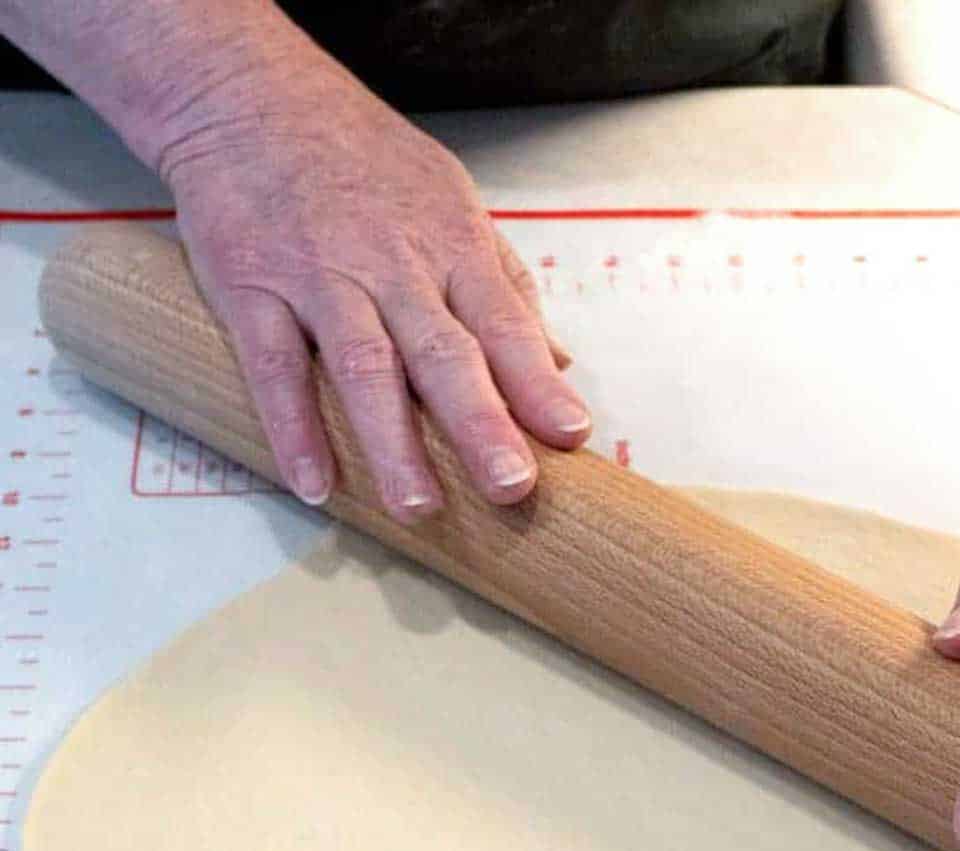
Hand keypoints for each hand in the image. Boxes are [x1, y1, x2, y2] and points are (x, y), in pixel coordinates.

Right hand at [156, 31, 589, 517]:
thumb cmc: (362, 160)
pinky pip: (274, 365)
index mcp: (450, 247)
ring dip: (392, 442)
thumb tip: (559, 365)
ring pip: (364, 366)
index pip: (504, 324)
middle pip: (444, 353)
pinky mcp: (252, 285)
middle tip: (512, 485)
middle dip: (482, 422)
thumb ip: (503, 288)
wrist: (249, 95)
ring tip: (419, 507)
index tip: (570, 435)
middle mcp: (391, 265)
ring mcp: (320, 277)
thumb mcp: (449, 204)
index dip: (536, 382)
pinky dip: (293, 426)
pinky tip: (314, 483)